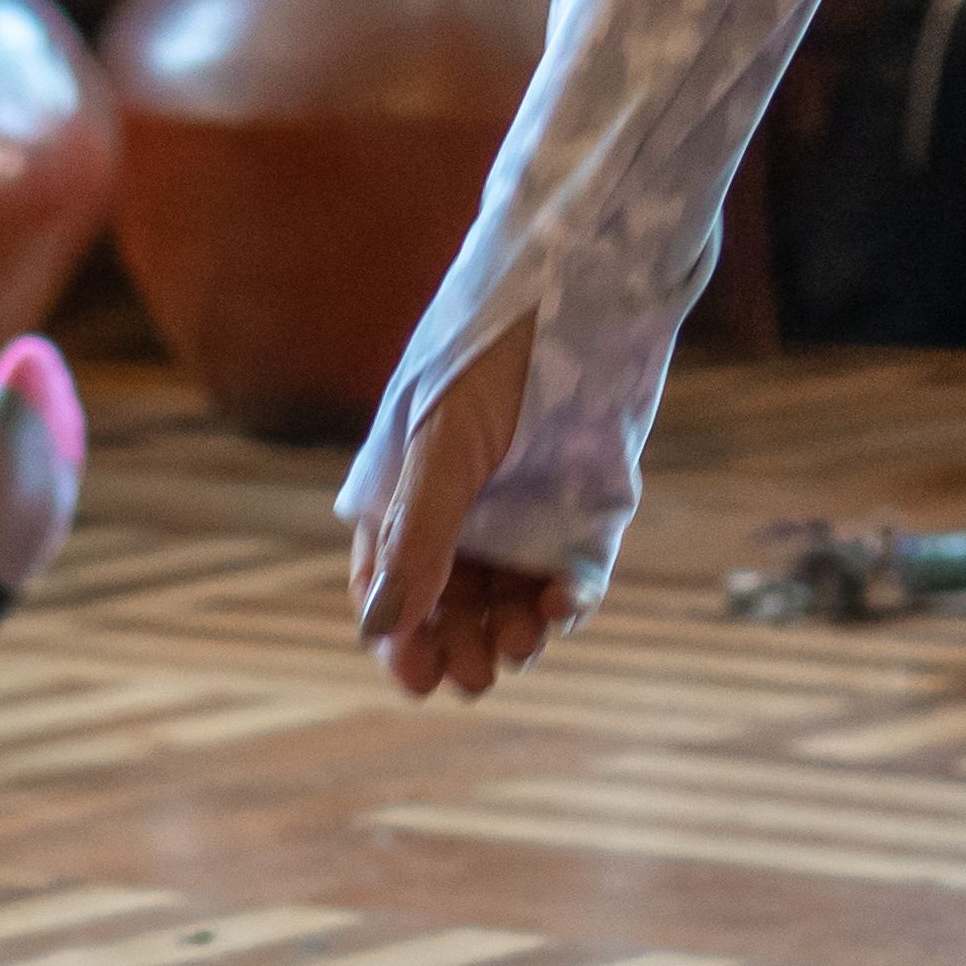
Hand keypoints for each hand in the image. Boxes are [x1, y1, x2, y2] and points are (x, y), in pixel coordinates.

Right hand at [349, 313, 578, 699]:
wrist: (586, 287)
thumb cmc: (490, 353)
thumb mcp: (442, 445)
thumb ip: (417, 537)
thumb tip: (379, 627)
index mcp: (405, 493)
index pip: (389, 585)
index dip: (397, 636)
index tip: (415, 678)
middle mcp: (462, 512)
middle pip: (449, 606)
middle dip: (456, 645)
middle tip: (471, 675)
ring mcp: (524, 513)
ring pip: (509, 601)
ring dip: (509, 634)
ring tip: (518, 647)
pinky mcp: (585, 510)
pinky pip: (571, 577)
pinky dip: (566, 602)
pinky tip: (559, 606)